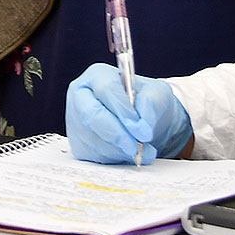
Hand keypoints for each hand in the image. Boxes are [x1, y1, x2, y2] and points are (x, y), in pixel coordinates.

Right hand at [66, 63, 192, 163]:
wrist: (143, 124)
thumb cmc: (148, 104)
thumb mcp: (159, 95)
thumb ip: (152, 102)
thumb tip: (141, 124)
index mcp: (98, 76)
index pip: (106, 89)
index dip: (123, 110)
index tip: (141, 128)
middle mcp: (81, 95)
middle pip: (91, 115)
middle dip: (117, 134)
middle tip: (137, 147)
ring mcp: (75, 121)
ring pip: (94, 139)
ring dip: (120, 150)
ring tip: (141, 149)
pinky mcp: (78, 144)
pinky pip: (93, 156)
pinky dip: (114, 158)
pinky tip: (126, 152)